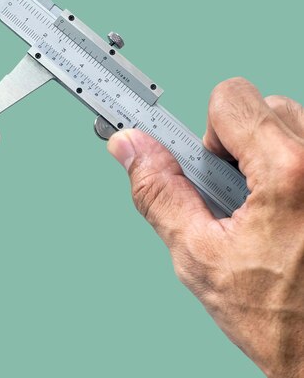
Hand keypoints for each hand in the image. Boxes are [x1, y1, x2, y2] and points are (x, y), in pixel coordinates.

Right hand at [107, 78, 303, 377]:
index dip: (206, 133)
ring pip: (292, 126)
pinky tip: (285, 212)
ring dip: (267, 156)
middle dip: (237, 146)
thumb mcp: (199, 256)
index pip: (232, 98)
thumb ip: (159, 192)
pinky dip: (290, 168)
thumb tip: (130, 148)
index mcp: (290, 172)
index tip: (197, 157)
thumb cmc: (279, 318)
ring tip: (261, 209)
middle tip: (234, 198)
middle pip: (265, 107)